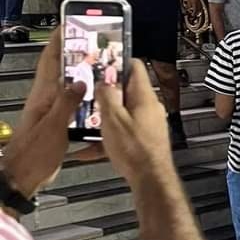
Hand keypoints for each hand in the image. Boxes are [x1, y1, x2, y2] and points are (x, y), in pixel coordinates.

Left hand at [2, 32, 84, 196]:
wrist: (22, 178)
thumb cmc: (33, 155)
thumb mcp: (54, 128)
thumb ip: (67, 104)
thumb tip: (79, 81)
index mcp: (42, 96)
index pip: (49, 61)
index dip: (57, 41)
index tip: (68, 24)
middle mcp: (45, 99)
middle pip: (58, 69)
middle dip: (71, 52)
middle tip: (90, 41)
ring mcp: (50, 111)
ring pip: (65, 84)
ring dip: (78, 72)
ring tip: (97, 64)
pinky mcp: (56, 123)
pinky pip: (70, 101)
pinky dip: (81, 93)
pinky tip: (93, 96)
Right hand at [96, 59, 173, 188]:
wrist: (150, 179)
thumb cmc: (136, 151)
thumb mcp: (112, 118)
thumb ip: (106, 96)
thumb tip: (103, 82)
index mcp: (144, 97)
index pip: (135, 66)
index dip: (117, 61)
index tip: (103, 62)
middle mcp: (150, 108)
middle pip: (126, 90)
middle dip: (106, 92)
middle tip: (90, 93)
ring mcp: (149, 123)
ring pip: (123, 111)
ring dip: (105, 115)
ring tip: (89, 121)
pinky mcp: (144, 138)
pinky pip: (124, 130)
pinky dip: (109, 135)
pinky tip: (93, 147)